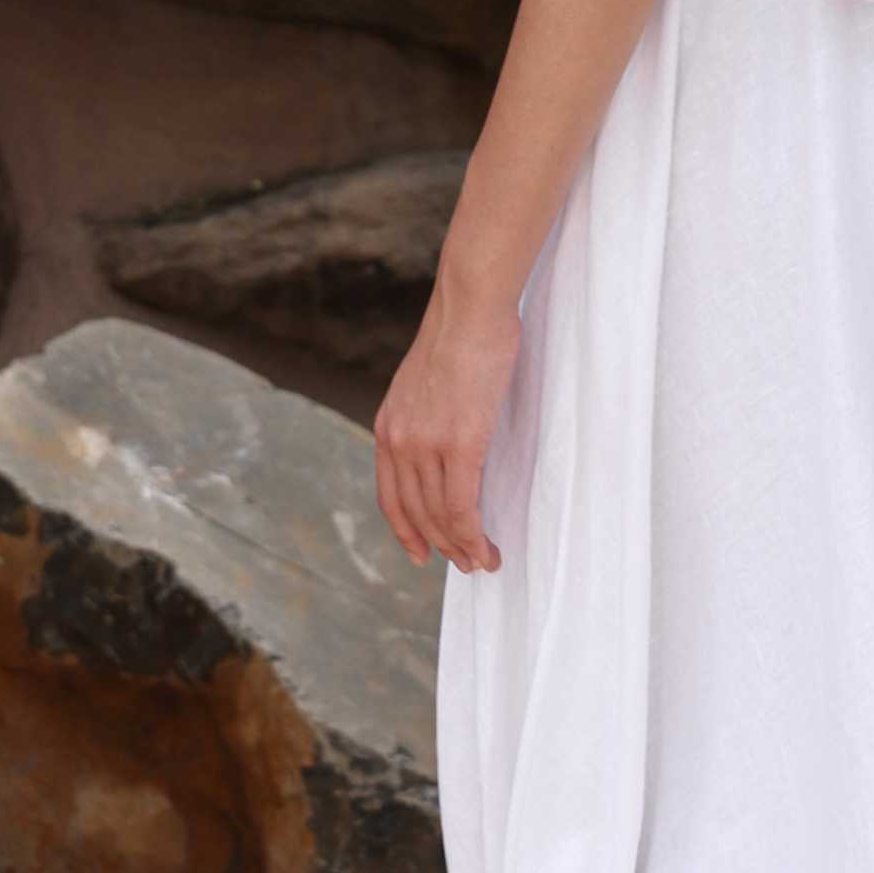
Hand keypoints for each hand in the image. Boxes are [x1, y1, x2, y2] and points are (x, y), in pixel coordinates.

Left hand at [372, 279, 518, 572]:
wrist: (470, 308)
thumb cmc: (461, 334)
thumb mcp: (426, 381)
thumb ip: (428, 413)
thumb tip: (447, 433)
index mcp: (388, 427)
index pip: (390, 495)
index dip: (406, 530)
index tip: (421, 551)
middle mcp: (399, 441)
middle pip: (415, 512)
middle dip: (441, 545)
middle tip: (467, 564)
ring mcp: (427, 444)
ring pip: (439, 515)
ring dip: (462, 546)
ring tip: (484, 562)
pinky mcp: (460, 443)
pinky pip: (462, 504)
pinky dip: (473, 534)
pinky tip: (485, 546)